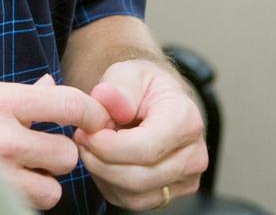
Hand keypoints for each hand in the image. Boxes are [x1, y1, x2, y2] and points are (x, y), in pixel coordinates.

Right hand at [0, 74, 111, 210]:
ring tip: (22, 169)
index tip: (97, 120)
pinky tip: (8, 181)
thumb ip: (21, 94)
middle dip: (58, 154)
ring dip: (44, 182)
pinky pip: (31, 206)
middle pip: (66, 155)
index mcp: (0, 101)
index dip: (93, 113)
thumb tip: (50, 84)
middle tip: (41, 148)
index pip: (67, 104)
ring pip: (53, 190)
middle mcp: (0, 138)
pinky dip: (25, 197)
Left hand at [75, 59, 206, 210]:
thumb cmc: (140, 86)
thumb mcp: (128, 74)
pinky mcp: (170, 193)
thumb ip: (117, 88)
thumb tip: (106, 98)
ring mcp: (185, 178)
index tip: (86, 132)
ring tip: (90, 146)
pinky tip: (101, 160)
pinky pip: (132, 201)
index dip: (109, 146)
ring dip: (102, 173)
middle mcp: (194, 154)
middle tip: (81, 138)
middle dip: (100, 161)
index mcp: (186, 120)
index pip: (146, 148)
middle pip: (140, 176)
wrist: (153, 100)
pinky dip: (109, 185)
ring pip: (135, 194)